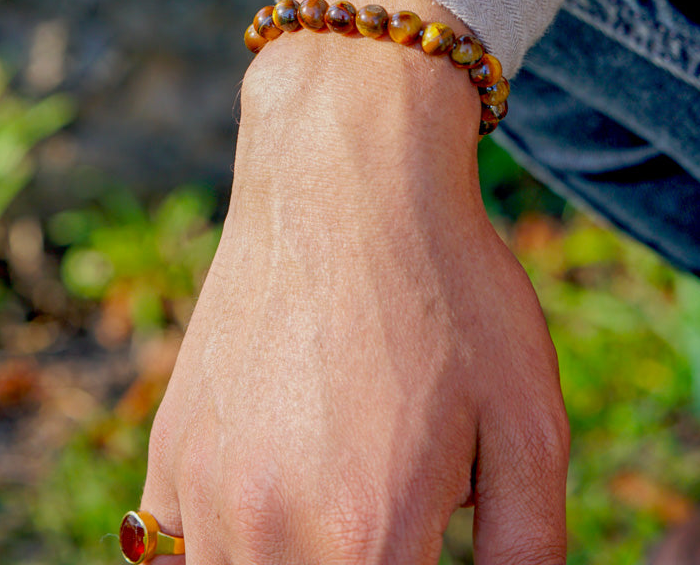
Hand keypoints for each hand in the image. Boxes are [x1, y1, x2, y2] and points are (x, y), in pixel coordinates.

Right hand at [142, 0, 568, 563]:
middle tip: (384, 530)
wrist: (343, 172)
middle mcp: (268, 530)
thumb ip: (529, 553)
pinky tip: (275, 499)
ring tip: (337, 511)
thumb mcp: (529, 420)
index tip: (415, 544)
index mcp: (367, 537)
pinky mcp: (170, 449)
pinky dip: (223, 549)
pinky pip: (174, 552)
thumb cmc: (446, 287)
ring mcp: (204, 490)